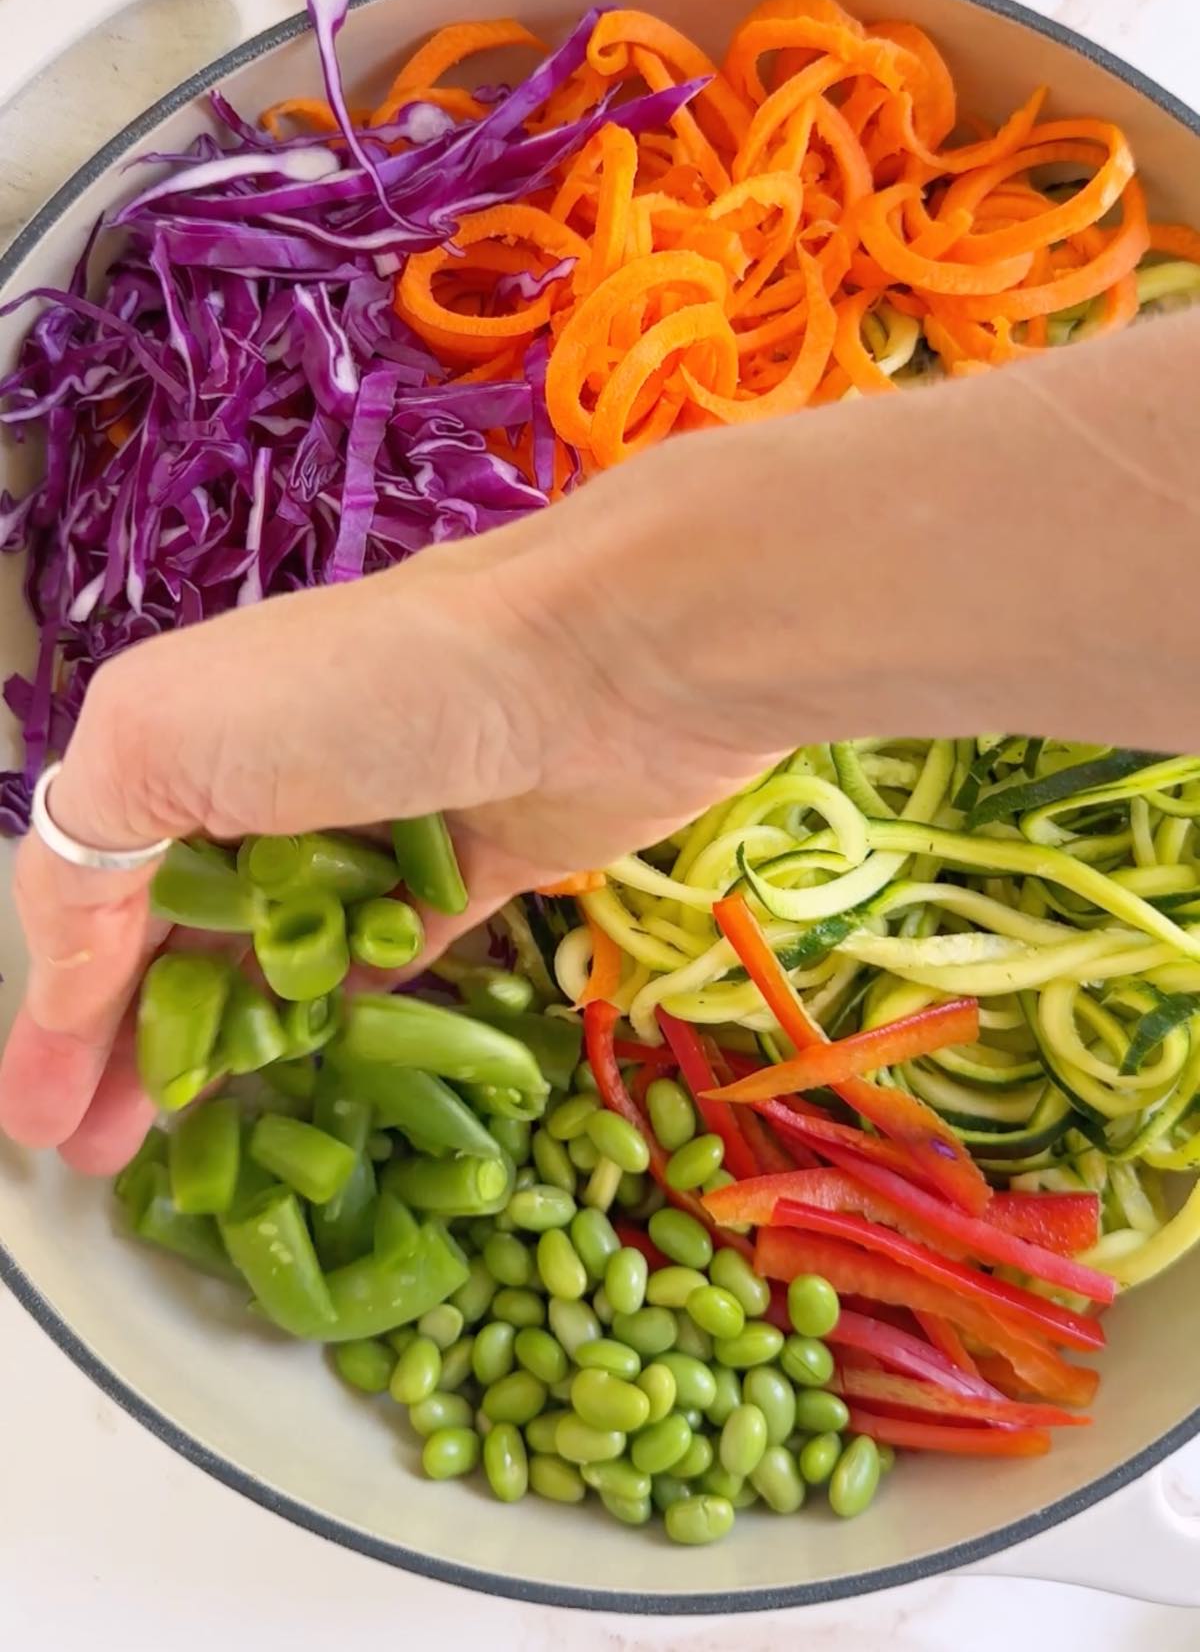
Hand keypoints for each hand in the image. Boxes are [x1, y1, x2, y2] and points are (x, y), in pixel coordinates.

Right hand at [0, 434, 788, 1174]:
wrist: (601, 666)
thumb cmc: (368, 691)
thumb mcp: (165, 738)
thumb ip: (90, 852)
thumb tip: (67, 968)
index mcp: (180, 739)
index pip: (94, 893)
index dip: (59, 1009)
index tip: (35, 1115)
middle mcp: (268, 781)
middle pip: (178, 938)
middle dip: (128, 1046)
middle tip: (96, 1153)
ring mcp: (372, 831)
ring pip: (279, 962)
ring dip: (226, 1045)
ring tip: (181, 1142)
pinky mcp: (468, 872)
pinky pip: (386, 964)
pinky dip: (340, 1018)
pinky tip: (304, 1084)